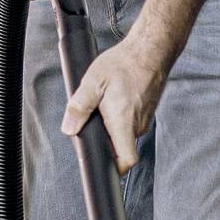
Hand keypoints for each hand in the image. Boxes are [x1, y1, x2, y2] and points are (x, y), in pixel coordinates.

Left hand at [61, 23, 169, 170]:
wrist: (150, 50)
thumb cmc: (125, 64)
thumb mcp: (93, 82)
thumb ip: (79, 107)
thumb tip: (69, 128)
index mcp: (123, 122)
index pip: (126, 160)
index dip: (114, 169)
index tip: (99, 165)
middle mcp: (137, 125)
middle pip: (120, 147)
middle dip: (104, 140)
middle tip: (92, 121)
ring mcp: (144, 119)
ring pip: (124, 134)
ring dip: (111, 126)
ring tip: (103, 104)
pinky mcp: (146, 111)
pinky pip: (130, 123)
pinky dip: (119, 117)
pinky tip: (113, 99)